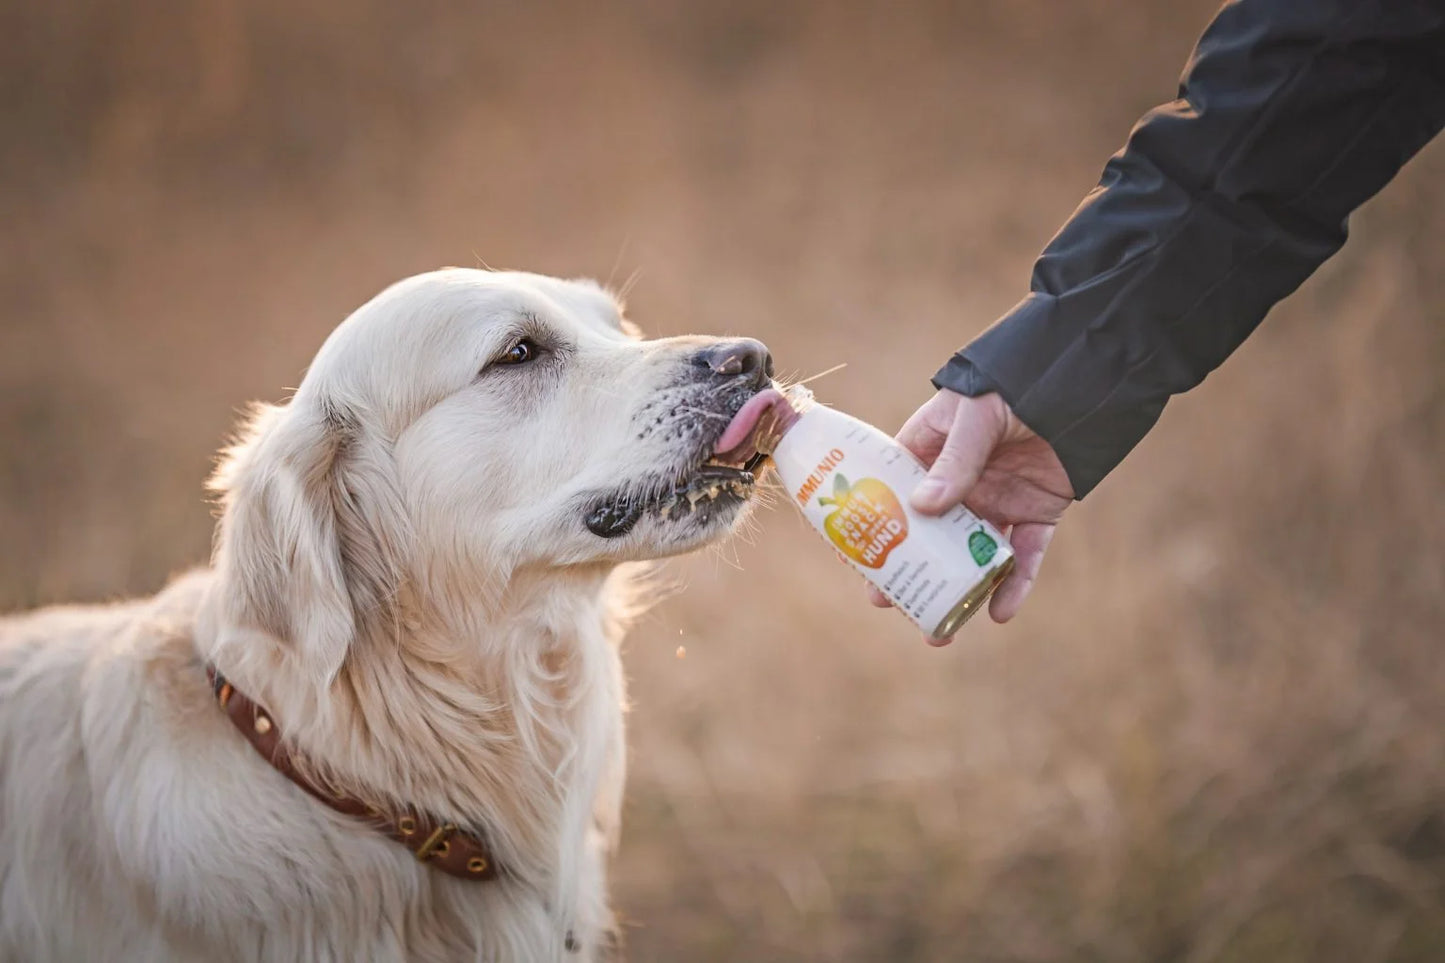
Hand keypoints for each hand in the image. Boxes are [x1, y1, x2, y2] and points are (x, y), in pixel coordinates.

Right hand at [867, 389, 1073, 639]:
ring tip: (940, 632)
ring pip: (969, 558)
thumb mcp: (974, 417)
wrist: (1077, 380)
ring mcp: (994, 503)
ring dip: (956, 594)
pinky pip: (1022, 556)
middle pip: (925, 538)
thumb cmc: (1011, 384)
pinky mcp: (1034, 515)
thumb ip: (954, 461)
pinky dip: (1013, 585)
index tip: (855, 563)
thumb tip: (923, 507)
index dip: (871, 531)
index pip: (889, 498)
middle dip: (907, 574)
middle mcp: (956, 485)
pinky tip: (1000, 613)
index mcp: (926, 455)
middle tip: (888, 604)